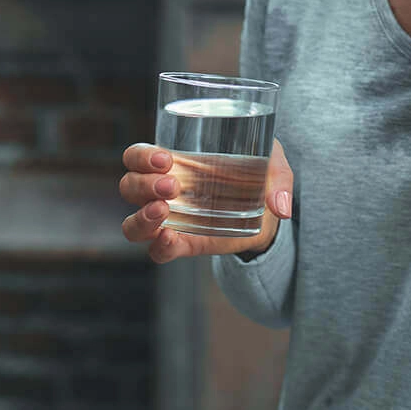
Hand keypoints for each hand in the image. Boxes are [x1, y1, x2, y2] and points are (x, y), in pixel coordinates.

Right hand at [119, 139, 293, 263]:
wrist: (271, 213)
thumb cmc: (262, 176)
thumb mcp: (273, 165)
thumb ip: (279, 179)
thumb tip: (281, 206)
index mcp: (176, 163)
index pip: (136, 156)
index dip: (140, 156)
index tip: (164, 158)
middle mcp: (165, 191)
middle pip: (129, 187)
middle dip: (142, 184)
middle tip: (172, 184)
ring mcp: (172, 221)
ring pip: (132, 224)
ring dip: (141, 217)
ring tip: (164, 211)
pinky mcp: (186, 245)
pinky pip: (158, 253)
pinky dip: (159, 248)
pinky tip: (170, 240)